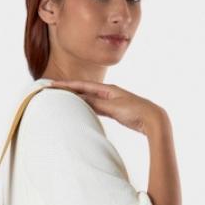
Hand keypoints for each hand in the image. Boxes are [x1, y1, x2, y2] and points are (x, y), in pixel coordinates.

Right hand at [43, 79, 161, 135]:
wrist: (152, 120)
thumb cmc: (135, 111)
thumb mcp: (113, 107)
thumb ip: (96, 103)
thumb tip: (79, 99)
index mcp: (108, 89)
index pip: (82, 86)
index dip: (66, 85)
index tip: (52, 84)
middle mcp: (109, 93)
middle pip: (84, 90)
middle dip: (68, 90)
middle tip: (52, 90)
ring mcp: (111, 102)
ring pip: (89, 99)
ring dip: (76, 99)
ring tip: (62, 99)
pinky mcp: (114, 111)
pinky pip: (95, 107)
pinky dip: (86, 107)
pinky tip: (81, 110)